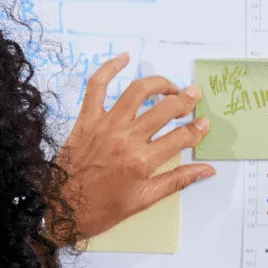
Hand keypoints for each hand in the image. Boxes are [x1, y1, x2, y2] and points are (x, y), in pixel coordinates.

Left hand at [55, 55, 215, 243]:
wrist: (61, 208)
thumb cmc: (101, 208)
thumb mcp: (144, 200)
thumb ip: (177, 181)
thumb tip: (206, 170)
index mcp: (142, 161)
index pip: (181, 137)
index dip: (197, 129)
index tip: (204, 124)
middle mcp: (126, 139)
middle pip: (165, 109)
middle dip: (185, 101)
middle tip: (194, 97)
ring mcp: (105, 126)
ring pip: (137, 92)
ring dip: (159, 84)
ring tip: (170, 86)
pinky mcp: (87, 120)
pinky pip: (97, 87)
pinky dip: (110, 68)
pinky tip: (124, 59)